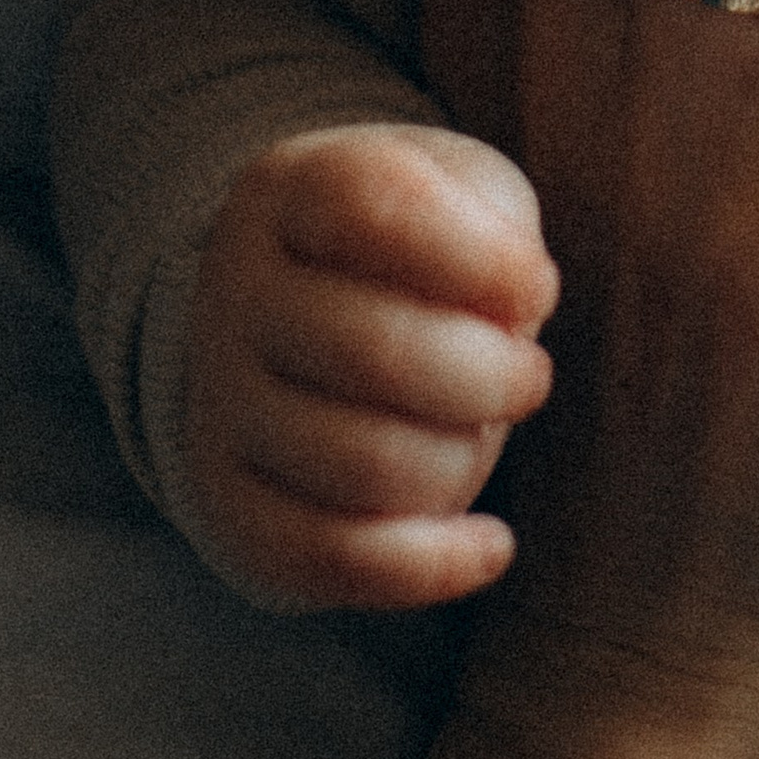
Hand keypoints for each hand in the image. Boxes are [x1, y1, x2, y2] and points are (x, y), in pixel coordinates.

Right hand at [184, 120, 557, 609]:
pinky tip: (492, 544)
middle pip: (375, 350)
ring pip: (364, 463)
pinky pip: (329, 560)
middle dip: (492, 374)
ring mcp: (220, 407)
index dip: (479, 257)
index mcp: (291, 191)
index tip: (539, 285)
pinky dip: (429, 567)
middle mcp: (236, 294)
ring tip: (488, 428)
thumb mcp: (460, 191)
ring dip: (467, 459)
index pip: (373, 207)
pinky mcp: (231, 508)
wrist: (297, 311)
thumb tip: (510, 319)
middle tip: (529, 374)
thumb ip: (493, 230)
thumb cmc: (420, 246)